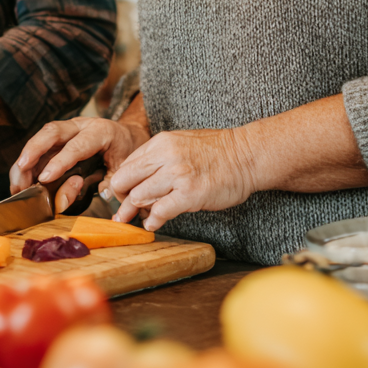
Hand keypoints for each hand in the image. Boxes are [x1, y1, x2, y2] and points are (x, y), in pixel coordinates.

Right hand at [11, 117, 143, 211]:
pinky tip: (21, 181)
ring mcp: (68, 129)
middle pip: (52, 131)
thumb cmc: (127, 153)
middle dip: (34, 150)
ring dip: (26, 159)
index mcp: (101, 131)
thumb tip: (86, 193)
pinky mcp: (59, 137)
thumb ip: (108, 183)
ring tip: (17, 184)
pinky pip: (40, 146)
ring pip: (41, 137)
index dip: (60, 162)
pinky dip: (28, 163)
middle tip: (21, 169)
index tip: (45, 178)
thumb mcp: (125, 169)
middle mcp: (81, 125)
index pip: (77, 146)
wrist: (129, 136)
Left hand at [110, 127, 257, 231]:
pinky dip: (153, 221)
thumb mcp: (180, 143)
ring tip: (139, 219)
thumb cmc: (216, 152)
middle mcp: (165, 156)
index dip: (122, 184)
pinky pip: (160, 211)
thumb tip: (138, 180)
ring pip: (139, 197)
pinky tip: (153, 224)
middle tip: (123, 211)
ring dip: (135, 212)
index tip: (123, 195)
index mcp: (160, 143)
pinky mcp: (189, 194)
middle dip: (120, 200)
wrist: (246, 155)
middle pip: (125, 181)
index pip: (126, 165)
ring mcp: (177, 175)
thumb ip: (158, 158)